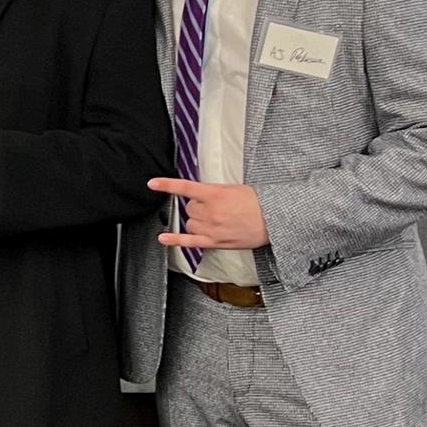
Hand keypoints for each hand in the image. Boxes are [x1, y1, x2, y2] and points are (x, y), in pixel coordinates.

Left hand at [149, 178, 269, 249]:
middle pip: (188, 208)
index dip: (166, 185)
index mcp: (215, 194)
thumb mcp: (234, 189)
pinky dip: (174, 240)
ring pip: (190, 223)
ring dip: (197, 221)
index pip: (185, 188)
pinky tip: (163, 238)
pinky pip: (189, 242)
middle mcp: (210, 211)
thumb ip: (213, 191)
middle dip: (197, 207)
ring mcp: (211, 228)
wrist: (274, 220)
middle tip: (215, 208)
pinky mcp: (215, 241)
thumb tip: (200, 194)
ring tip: (216, 220)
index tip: (152, 184)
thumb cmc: (258, 203)